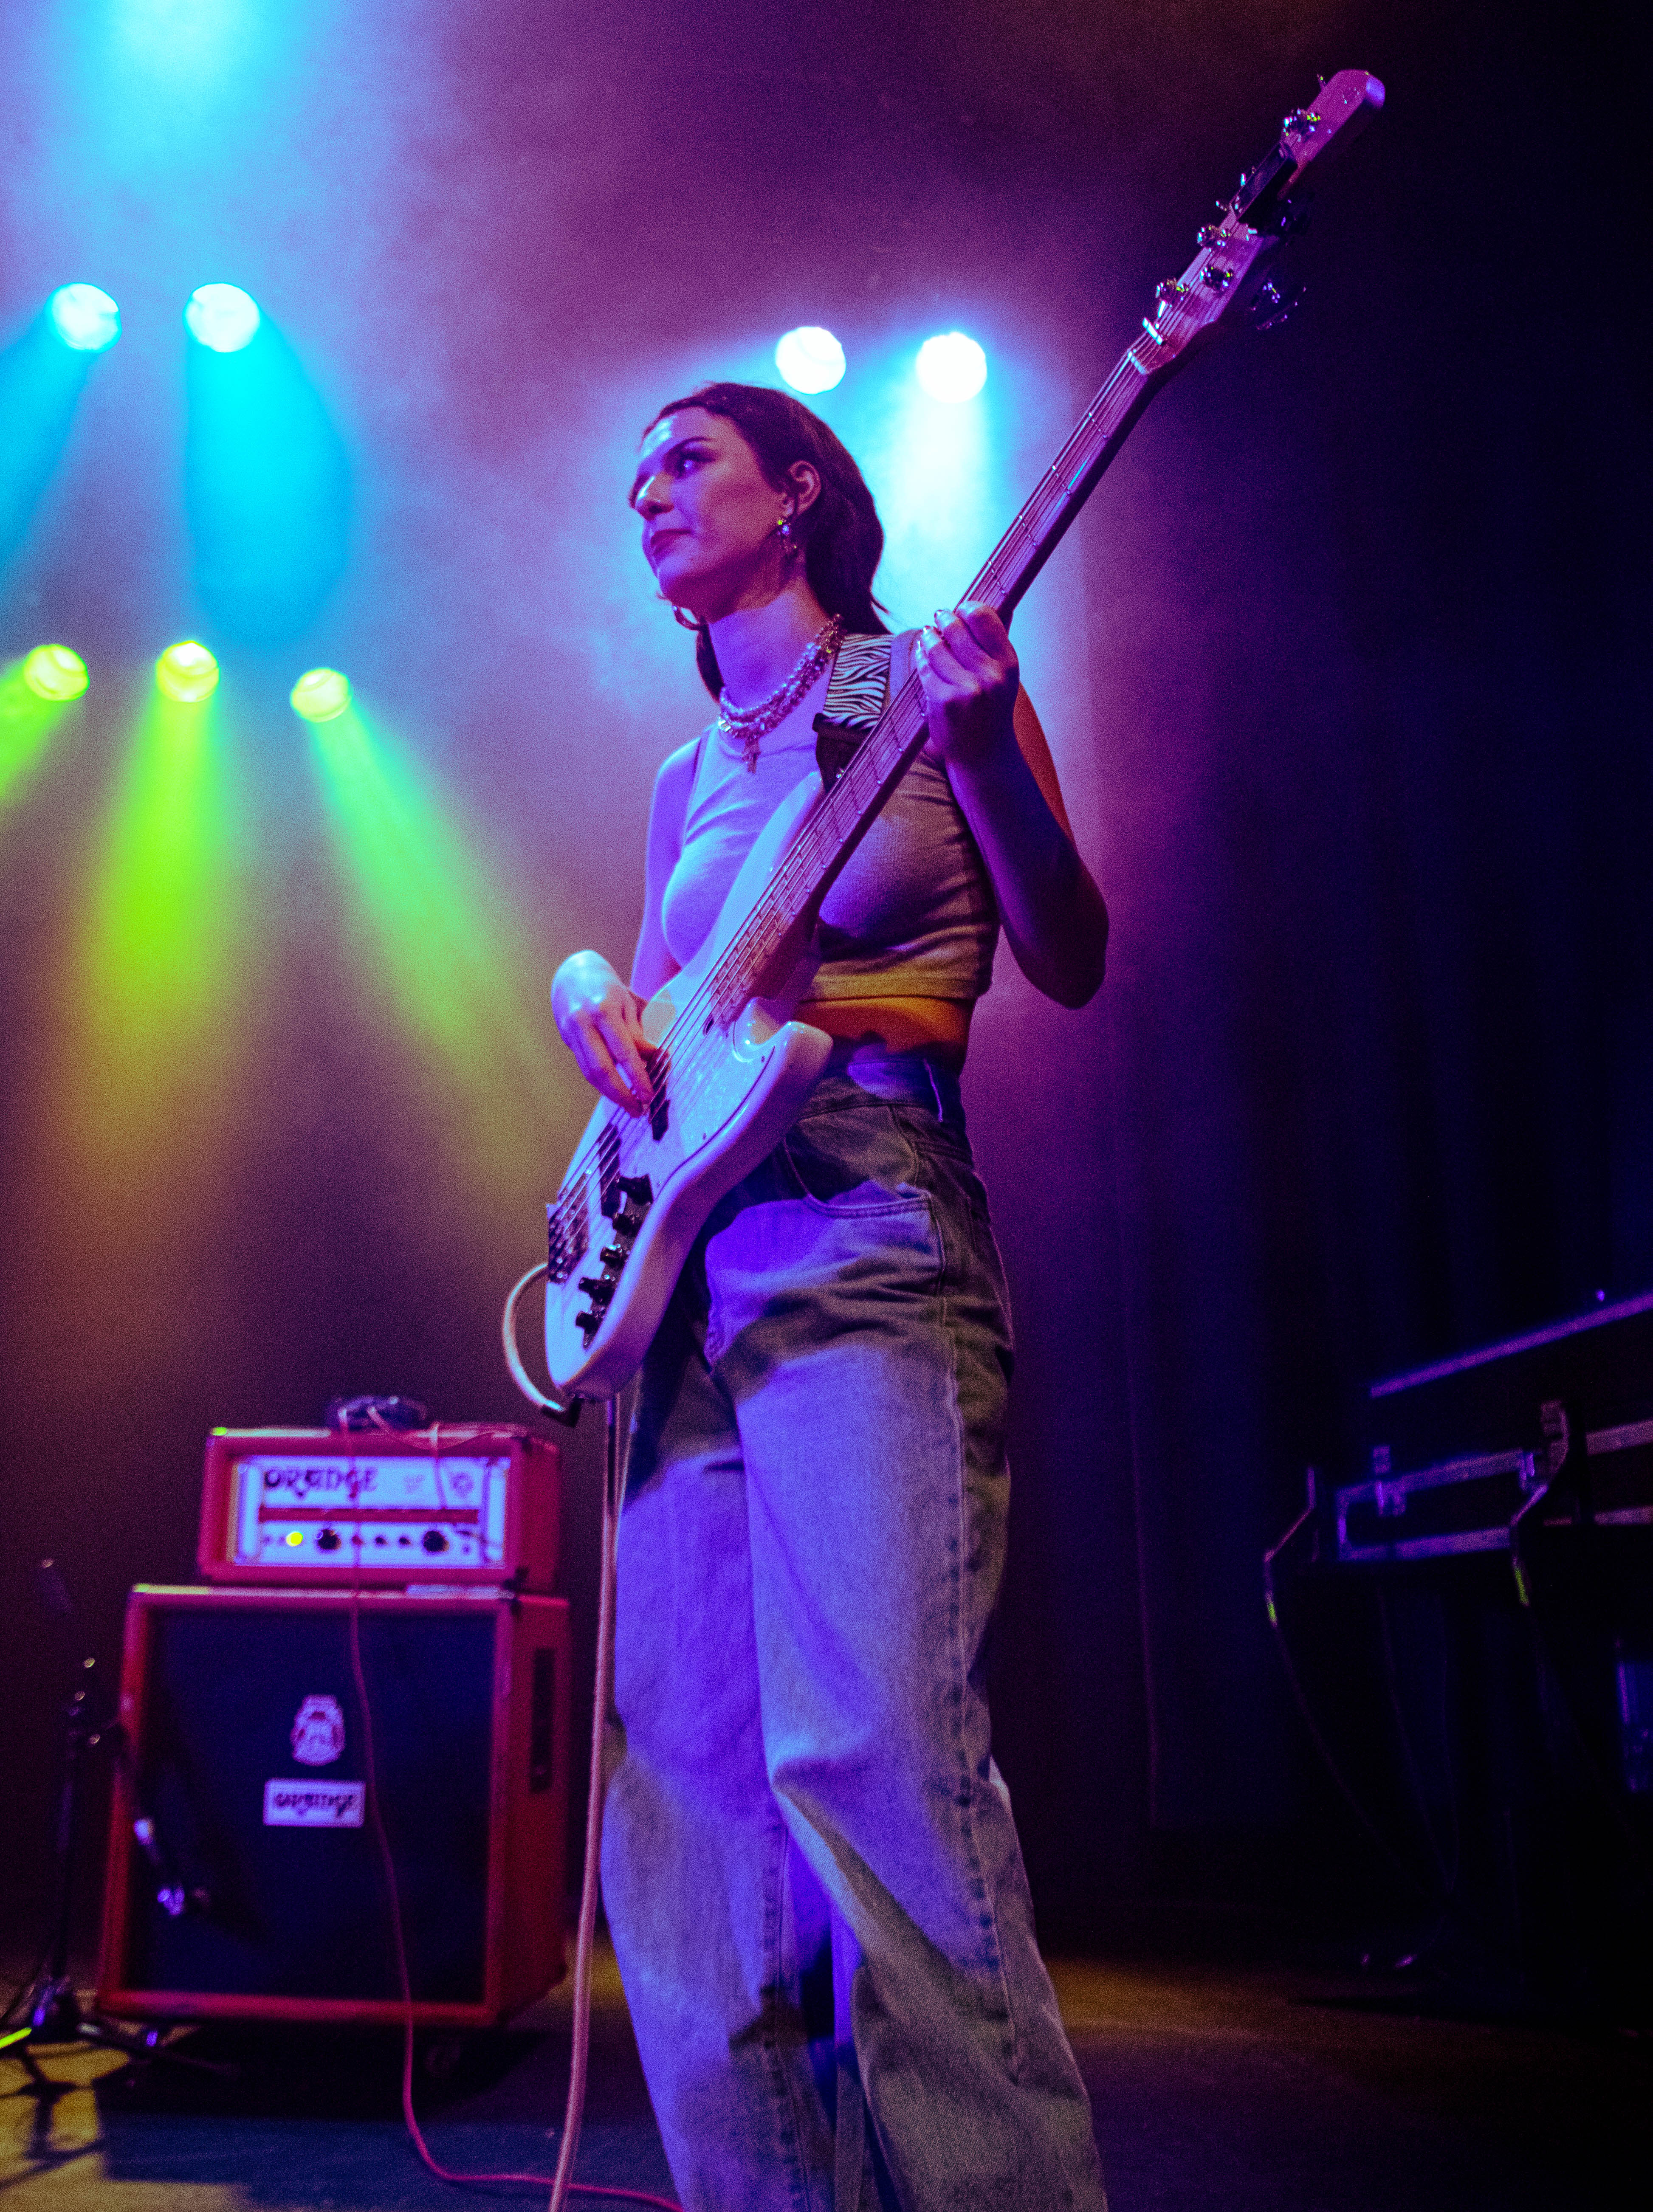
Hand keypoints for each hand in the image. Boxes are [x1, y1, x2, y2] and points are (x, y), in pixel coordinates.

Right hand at [551, 950, 654, 1115]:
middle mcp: (584, 1021)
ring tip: (629, 1106)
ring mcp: (571, 1031)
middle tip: (639, 1110)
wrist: (573, 973)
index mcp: (604, 1008)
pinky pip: (584, 1067)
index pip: (624, 1051)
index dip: (637, 1076)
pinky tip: (614, 1092)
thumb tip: (653, 1056)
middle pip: (601, 1068)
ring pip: (590, 1072)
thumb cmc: (610, 988)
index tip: (649, 1095)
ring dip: (610, 1094)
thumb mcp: (630, 1002)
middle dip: (621, 1094)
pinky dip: (600, 1082)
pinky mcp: (566, 1039)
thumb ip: (640, 1030)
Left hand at [914, 602, 1018, 764]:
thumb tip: (1003, 604)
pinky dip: (921, 659)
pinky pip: (925, 670)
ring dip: (929, 638)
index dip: (968, 608)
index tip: (961, 608)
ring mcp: (967, 689)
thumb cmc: (991, 711)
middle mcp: (991, 676)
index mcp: (1009, 664)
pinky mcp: (944, 702)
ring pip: (937, 649)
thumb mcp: (1004, 677)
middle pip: (957, 630)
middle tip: (939, 616)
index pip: (984, 618)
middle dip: (945, 619)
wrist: (984, 755)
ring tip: (928, 635)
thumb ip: (998, 643)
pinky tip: (921, 653)